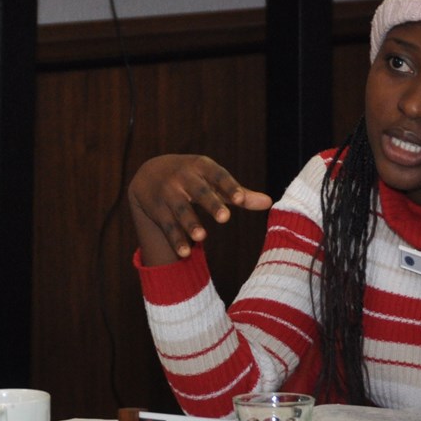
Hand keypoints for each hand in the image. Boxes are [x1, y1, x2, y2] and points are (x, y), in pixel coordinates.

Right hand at [127, 154, 273, 265]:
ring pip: (180, 209)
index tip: (241, 199)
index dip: (230, 186)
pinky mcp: (157, 209)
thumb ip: (238, 194)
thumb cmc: (193, 178)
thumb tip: (269, 203)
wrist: (151, 173)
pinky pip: (167, 226)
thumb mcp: (213, 180)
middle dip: (211, 203)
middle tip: (225, 218)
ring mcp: (168, 193)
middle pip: (199, 191)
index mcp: (202, 167)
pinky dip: (176, 239)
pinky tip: (185, 254)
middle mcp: (183, 178)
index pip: (218, 175)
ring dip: (190, 223)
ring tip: (202, 237)